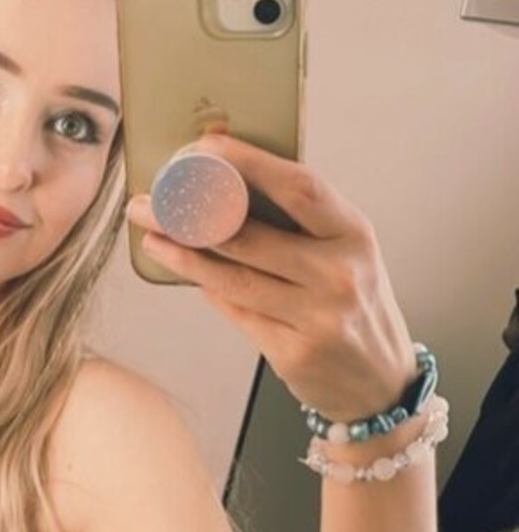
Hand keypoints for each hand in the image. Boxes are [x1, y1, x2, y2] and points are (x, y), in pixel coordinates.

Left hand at [125, 134, 418, 423]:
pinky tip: (188, 275)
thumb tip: (228, 189)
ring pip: (234, 279)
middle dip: (191, 216)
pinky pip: (238, 313)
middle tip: (151, 201)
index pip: (299, 187)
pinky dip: (210, 292)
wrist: (381, 382)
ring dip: (185, 257)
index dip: (250, 164)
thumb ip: (303, 225)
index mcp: (354, 233)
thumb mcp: (348, 254)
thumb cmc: (357, 307)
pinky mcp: (293, 353)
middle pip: (250, 237)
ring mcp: (317, 317)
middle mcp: (339, 274)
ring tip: (153, 238)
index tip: (207, 149)